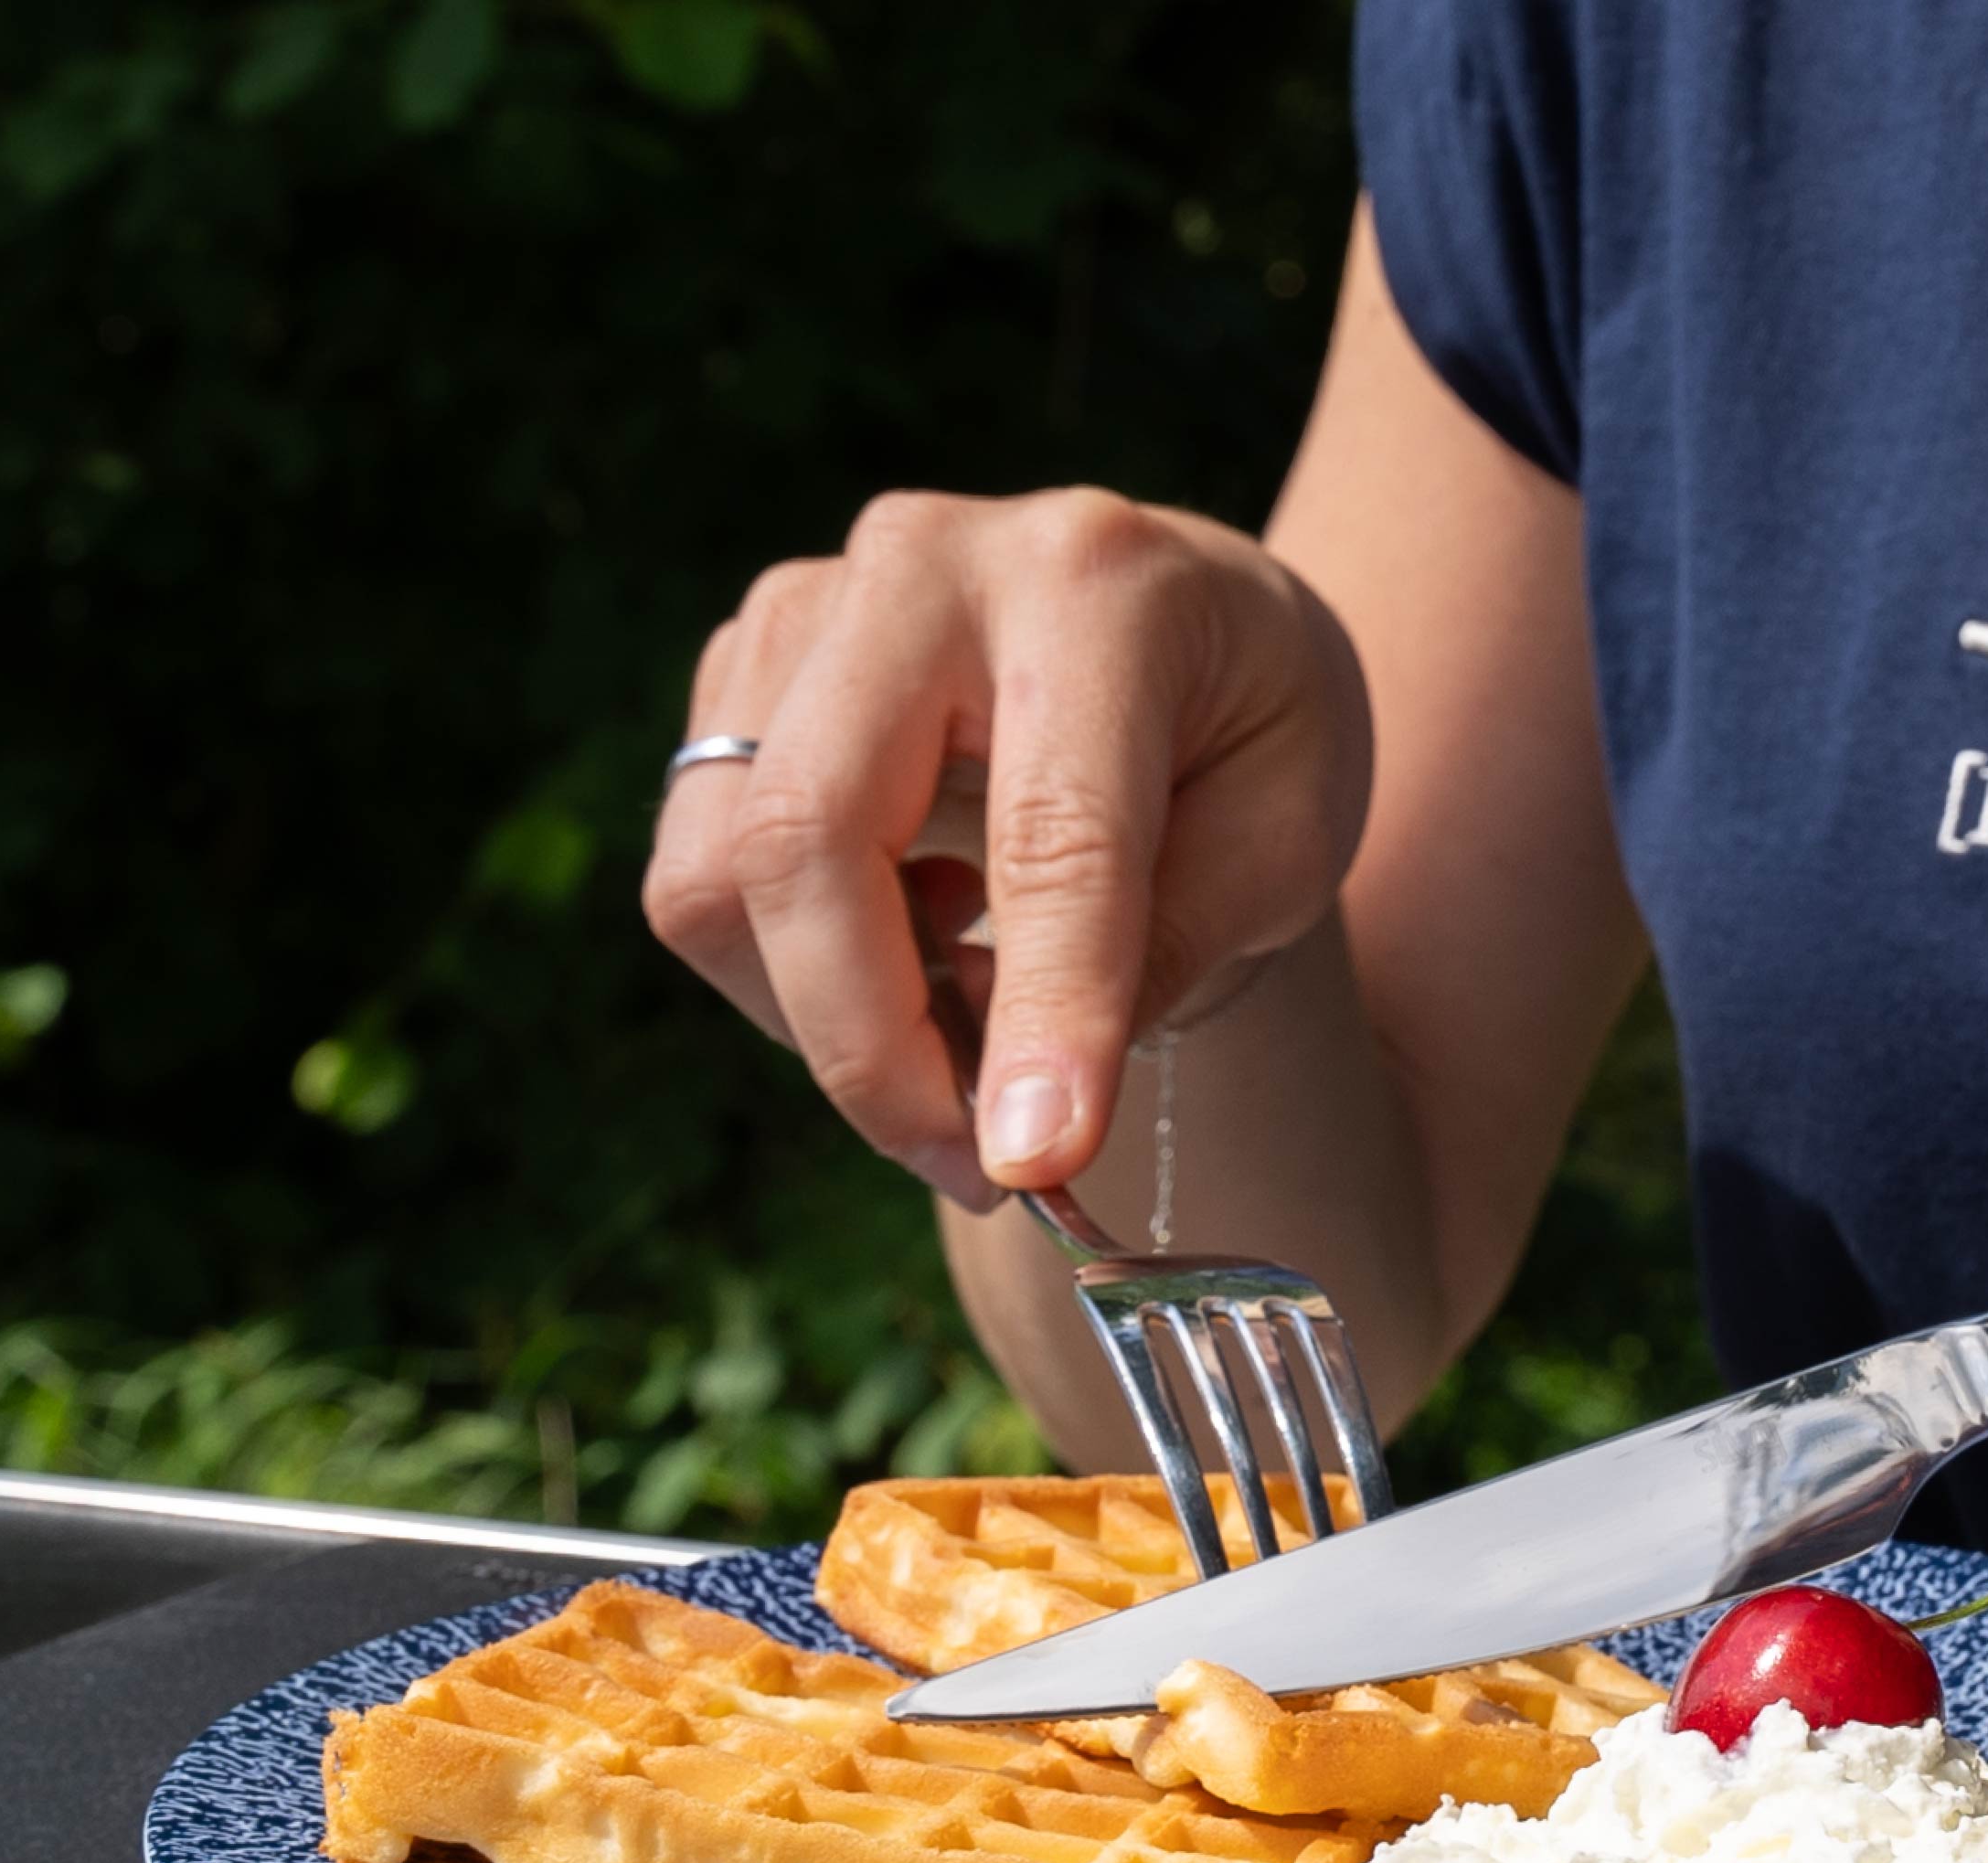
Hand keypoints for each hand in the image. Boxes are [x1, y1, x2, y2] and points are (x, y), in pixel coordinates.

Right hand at [642, 489, 1373, 1207]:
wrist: (1187, 625)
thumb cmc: (1248, 735)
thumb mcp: (1286, 837)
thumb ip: (1167, 953)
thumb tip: (1024, 1124)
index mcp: (1095, 585)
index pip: (1049, 833)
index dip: (1041, 1013)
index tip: (1035, 1164)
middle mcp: (922, 566)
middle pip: (807, 838)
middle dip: (873, 1051)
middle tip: (978, 1170)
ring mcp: (803, 608)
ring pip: (720, 876)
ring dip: (827, 1024)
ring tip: (965, 1042)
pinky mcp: (737, 674)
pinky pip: (701, 881)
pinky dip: (793, 976)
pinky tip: (911, 953)